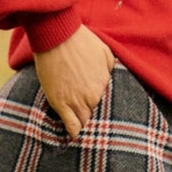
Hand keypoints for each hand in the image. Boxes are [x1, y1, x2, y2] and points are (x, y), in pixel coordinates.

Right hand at [34, 24, 115, 140]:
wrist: (58, 36)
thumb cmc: (82, 42)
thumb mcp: (106, 54)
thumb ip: (112, 71)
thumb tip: (114, 82)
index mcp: (105, 86)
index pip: (111, 109)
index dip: (109, 113)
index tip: (109, 118)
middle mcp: (93, 97)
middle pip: (99, 118)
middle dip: (99, 122)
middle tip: (100, 129)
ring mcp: (76, 101)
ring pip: (86, 124)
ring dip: (87, 128)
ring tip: (88, 134)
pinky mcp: (60, 102)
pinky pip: (70, 125)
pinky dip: (73, 131)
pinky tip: (75, 135)